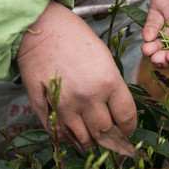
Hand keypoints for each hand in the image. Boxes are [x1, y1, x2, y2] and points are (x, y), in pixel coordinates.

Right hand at [17, 2, 136, 147]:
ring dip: (89, 140)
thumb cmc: (74, 37)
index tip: (125, 129)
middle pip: (105, 132)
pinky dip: (67, 137)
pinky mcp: (45, 109)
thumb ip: (111, 86)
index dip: (128, 128)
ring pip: (83, 139)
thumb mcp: (104, 58)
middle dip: (109, 136)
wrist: (40, 28)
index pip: (126, 117)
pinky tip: (70, 130)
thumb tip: (115, 110)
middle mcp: (89, 97)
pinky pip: (60, 135)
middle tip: (108, 133)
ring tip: (89, 132)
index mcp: (109, 81)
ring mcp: (65, 105)